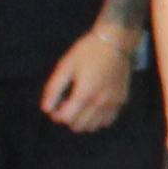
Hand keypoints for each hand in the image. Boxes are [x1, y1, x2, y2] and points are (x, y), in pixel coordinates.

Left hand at [36, 18, 138, 132]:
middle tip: (67, 104)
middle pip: (79, 125)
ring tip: (80, 106)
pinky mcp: (121, 101)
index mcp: (84, 93)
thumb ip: (54, 88)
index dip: (57, 115)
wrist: (116, 41)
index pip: (66, 118)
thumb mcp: (66, 65)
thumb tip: (46, 109)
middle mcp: (100, 102)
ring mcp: (113, 103)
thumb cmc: (87, 51)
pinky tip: (93, 107)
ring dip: (83, 121)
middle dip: (68, 118)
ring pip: (94, 126)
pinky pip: (107, 121)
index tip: (56, 105)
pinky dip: (97, 119)